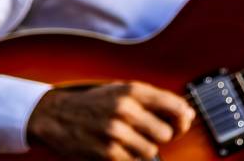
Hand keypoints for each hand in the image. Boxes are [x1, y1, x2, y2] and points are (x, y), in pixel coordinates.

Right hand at [26, 82, 195, 160]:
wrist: (56, 115)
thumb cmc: (94, 103)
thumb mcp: (122, 90)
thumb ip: (154, 99)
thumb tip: (187, 113)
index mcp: (131, 90)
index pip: (175, 106)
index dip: (182, 119)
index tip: (179, 122)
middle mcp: (125, 108)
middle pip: (166, 134)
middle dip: (160, 136)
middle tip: (146, 132)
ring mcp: (115, 131)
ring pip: (151, 150)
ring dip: (143, 148)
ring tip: (128, 140)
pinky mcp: (107, 152)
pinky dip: (130, 158)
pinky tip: (118, 148)